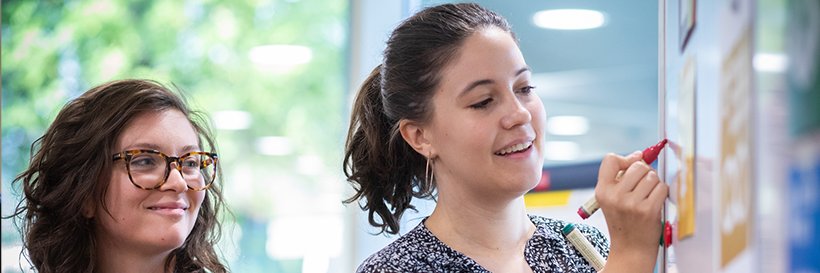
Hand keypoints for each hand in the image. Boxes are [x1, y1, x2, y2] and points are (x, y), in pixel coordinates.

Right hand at [595, 151, 667, 272]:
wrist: (630, 249)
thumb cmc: (624, 221)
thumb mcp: (611, 199)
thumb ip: (621, 177)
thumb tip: (640, 155)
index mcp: (602, 191)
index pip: (610, 159)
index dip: (625, 158)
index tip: (632, 164)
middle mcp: (615, 196)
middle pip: (638, 166)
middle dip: (645, 172)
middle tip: (643, 185)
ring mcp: (631, 203)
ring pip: (652, 176)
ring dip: (654, 183)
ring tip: (648, 196)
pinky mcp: (648, 210)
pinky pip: (662, 188)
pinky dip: (662, 193)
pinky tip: (655, 202)